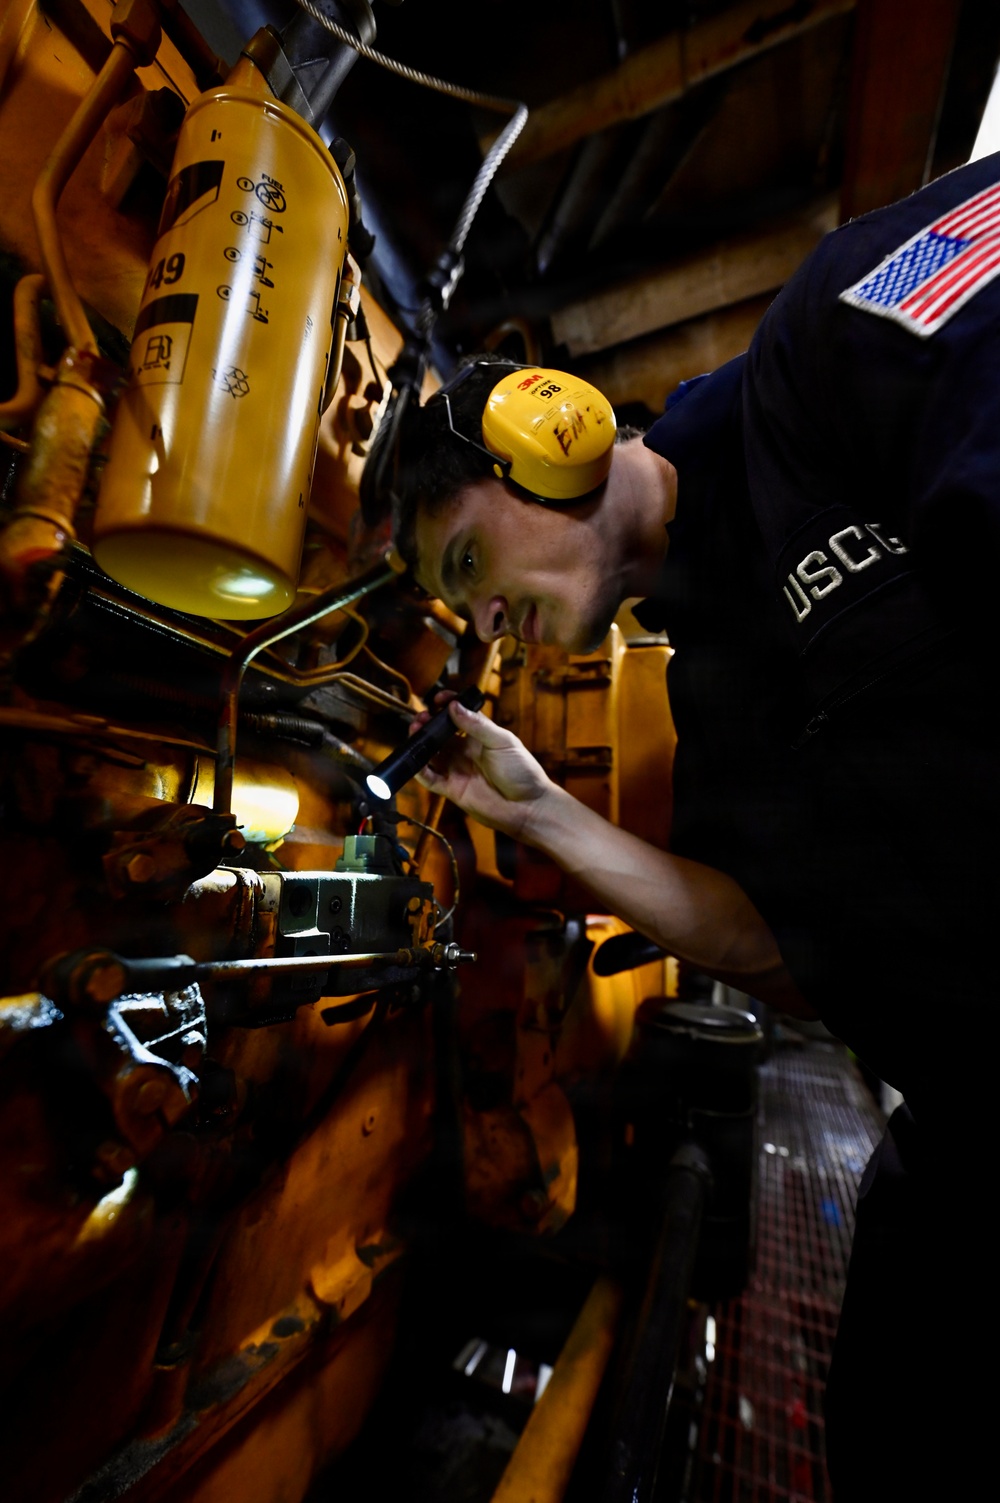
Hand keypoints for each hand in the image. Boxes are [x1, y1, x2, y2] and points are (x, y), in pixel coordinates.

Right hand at [414, 696, 553, 839]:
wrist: (527, 807)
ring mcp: (457, 770)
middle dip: (428, 724)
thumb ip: (477, 726)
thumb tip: (454, 706)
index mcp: (479, 736)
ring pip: (431, 754)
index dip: (447, 706)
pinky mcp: (452, 789)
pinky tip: (415, 759)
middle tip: (421, 717)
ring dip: (420, 743)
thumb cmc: (522, 771)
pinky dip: (419, 770)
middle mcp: (465, 751)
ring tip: (414, 731)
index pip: (459, 716)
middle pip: (440, 734)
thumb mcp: (502, 742)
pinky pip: (430, 779)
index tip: (437, 699)